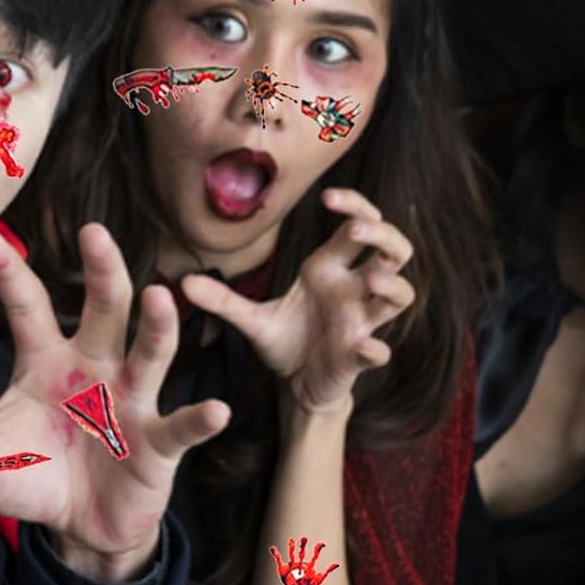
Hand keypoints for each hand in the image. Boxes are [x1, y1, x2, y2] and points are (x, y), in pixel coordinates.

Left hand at [0, 224, 229, 577]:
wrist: (84, 526)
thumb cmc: (34, 475)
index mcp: (46, 361)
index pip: (27, 308)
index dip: (10, 275)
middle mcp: (94, 367)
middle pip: (102, 311)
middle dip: (101, 273)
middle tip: (95, 234)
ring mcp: (131, 400)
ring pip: (148, 354)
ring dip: (157, 329)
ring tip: (162, 298)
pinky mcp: (158, 442)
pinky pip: (181, 425)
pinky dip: (199, 418)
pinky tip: (216, 409)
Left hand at [180, 187, 415, 413]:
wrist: (295, 387)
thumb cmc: (286, 342)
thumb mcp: (252, 319)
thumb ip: (223, 300)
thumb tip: (183, 282)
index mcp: (331, 269)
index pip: (359, 224)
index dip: (354, 206)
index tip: (327, 197)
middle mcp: (354, 290)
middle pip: (393, 250)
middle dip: (381, 234)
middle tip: (355, 230)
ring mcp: (361, 322)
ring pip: (401, 295)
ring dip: (392, 285)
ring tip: (373, 281)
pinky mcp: (358, 357)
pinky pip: (378, 351)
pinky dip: (373, 348)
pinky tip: (362, 346)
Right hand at [268, 536, 340, 584]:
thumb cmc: (307, 584)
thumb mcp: (318, 580)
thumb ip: (327, 572)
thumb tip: (337, 564)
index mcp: (309, 565)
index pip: (314, 554)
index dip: (317, 548)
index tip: (322, 544)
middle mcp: (300, 562)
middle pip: (302, 552)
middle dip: (303, 546)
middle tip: (304, 539)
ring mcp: (292, 564)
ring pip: (291, 554)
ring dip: (291, 548)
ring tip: (291, 541)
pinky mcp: (283, 568)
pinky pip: (279, 559)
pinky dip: (275, 554)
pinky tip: (273, 548)